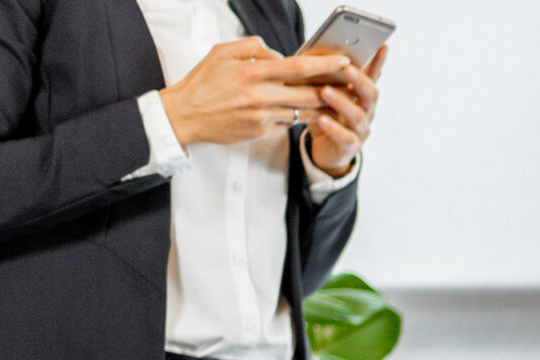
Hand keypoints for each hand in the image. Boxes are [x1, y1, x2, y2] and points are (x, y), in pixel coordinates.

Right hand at [157, 38, 341, 148]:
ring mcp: (263, 117)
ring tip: (343, 99)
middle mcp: (260, 97)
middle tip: (353, 84)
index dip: (324, 64)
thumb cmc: (203, 82)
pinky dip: (305, 117)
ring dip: (326, 107)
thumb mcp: (222, 52)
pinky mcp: (262, 132)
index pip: (297, 68)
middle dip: (334, 89)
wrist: (186, 115)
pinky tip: (318, 112)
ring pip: (304, 112)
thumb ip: (254, 48)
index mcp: (252, 73)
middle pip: (309, 94)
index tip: (343, 61)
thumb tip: (279, 55)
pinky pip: (290, 122)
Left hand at [303, 46, 385, 176]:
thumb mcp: (320, 93)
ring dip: (342, 102)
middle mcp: (366, 111)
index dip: (379, 62)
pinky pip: (346, 137)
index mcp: (361, 95)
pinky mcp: (352, 147)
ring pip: (357, 116)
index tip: (382, 46)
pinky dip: (335, 128)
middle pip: (370, 94)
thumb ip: (320, 77)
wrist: (324, 149)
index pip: (373, 76)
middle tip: (347, 68)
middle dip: (359, 80)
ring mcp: (361, 130)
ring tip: (325, 91)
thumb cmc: (324, 114)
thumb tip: (305, 56)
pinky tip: (322, 119)